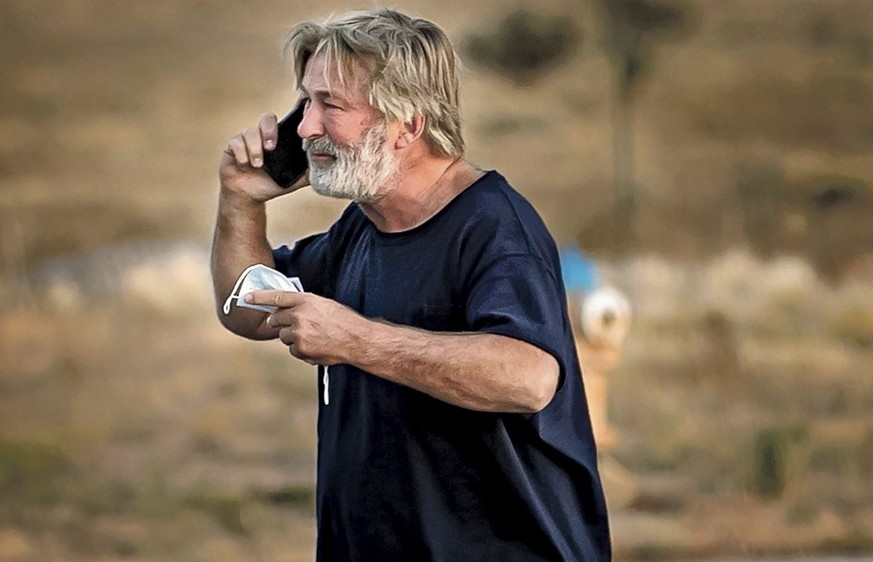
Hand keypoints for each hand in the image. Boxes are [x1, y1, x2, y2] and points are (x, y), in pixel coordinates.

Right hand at [219, 113, 304, 202]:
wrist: (249, 196)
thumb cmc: (271, 184)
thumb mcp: (293, 180)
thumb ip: (308, 172)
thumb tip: (326, 166)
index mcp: (278, 140)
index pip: (284, 121)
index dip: (289, 117)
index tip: (295, 125)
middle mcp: (262, 135)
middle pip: (267, 119)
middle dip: (269, 131)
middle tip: (271, 147)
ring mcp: (247, 139)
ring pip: (250, 132)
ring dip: (255, 149)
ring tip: (258, 164)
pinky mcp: (232, 146)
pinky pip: (236, 143)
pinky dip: (242, 154)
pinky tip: (244, 164)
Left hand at [247, 290, 362, 365]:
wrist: (356, 340)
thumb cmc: (344, 320)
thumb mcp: (324, 305)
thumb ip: (304, 305)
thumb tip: (287, 310)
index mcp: (306, 301)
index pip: (277, 296)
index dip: (259, 297)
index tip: (245, 297)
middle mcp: (299, 316)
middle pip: (275, 319)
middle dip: (279, 322)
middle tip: (291, 324)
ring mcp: (298, 334)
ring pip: (283, 336)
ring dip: (292, 337)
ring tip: (313, 336)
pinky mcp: (301, 350)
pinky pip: (292, 350)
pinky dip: (300, 349)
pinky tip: (316, 345)